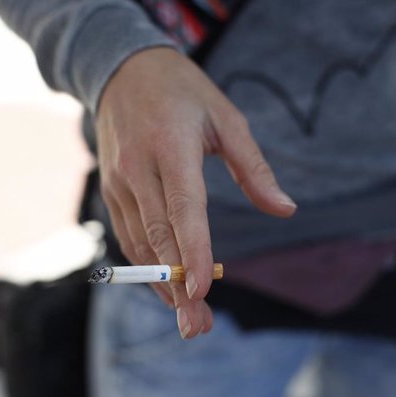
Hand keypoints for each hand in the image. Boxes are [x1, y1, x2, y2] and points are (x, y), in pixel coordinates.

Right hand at [96, 47, 295, 338]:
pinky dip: (146, 263)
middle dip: (177, 285)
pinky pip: (128, 233)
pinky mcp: (110, 188)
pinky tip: (164, 285)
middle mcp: (138, 167)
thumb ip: (253, 167)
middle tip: (197, 325)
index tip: (202, 290)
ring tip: (186, 317)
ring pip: (139, 242)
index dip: (192, 250)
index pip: (183, 207)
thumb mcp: (226, 117)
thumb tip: (285, 210)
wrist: (122, 71)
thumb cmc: (182, 92)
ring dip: (160, 283)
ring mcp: (118, 180)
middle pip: (159, 235)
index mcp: (171, 146)